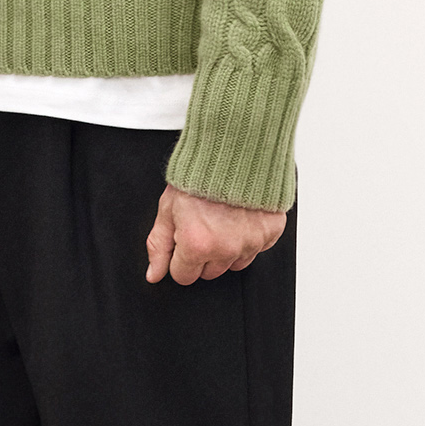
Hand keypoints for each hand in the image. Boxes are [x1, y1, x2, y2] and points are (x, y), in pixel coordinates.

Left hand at [145, 184, 285, 285]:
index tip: (184, 239)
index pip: (183, 276)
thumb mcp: (168, 209)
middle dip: (202, 254)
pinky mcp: (270, 233)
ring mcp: (251, 242)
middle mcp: (226, 249)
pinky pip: (256, 250)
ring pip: (233, 264)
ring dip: (226, 249)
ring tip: (222, 219)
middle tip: (202, 225)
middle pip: (209, 273)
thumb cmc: (200, 174)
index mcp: (197, 245)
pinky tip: (240, 217)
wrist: (234, 149)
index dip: (179, 257)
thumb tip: (154, 274)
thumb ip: (159, 246)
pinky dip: (248, 237)